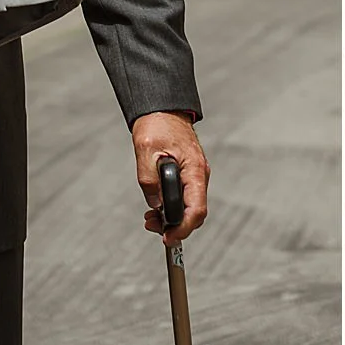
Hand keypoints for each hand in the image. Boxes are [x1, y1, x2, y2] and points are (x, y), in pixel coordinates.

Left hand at [134, 111, 209, 244]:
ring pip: (189, 206)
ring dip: (171, 218)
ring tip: (150, 218)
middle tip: (152, 226)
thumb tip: (155, 205)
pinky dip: (171, 207)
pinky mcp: (187, 174)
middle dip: (175, 226)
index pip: (197, 209)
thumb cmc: (157, 124)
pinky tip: (156, 207)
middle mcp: (199, 174)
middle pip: (195, 212)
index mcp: (194, 169)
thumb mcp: (145, 151)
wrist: (162, 107)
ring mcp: (194, 174)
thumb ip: (149, 180)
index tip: (168, 237)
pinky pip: (184, 197)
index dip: (183, 228)